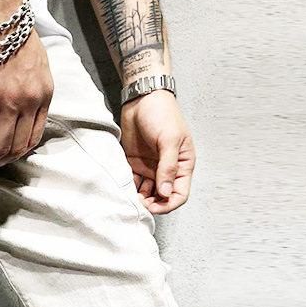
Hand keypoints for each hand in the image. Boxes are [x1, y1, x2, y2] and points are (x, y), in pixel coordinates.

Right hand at [0, 8, 53, 173]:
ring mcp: (7, 102)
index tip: (3, 157)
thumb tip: (21, 101)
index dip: (17, 153)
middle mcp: (29, 101)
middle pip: (14, 147)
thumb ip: (32, 84)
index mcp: (44, 92)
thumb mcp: (35, 59)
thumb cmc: (9, 26)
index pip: (33, 136)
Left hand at [120, 90, 195, 214]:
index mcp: (182, 165)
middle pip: (161, 198)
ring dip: (139, 199)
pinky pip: (133, 183)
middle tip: (138, 203)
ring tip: (129, 197)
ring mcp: (151, 168)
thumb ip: (167, 167)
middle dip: (151, 204)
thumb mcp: (169, 139)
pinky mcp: (135, 165)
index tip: (154, 207)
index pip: (180, 194)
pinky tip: (123, 189)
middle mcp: (167, 170)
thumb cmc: (162, 114)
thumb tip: (165, 193)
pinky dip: (129, 189)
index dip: (168, 204)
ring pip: (146, 193)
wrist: (142, 99)